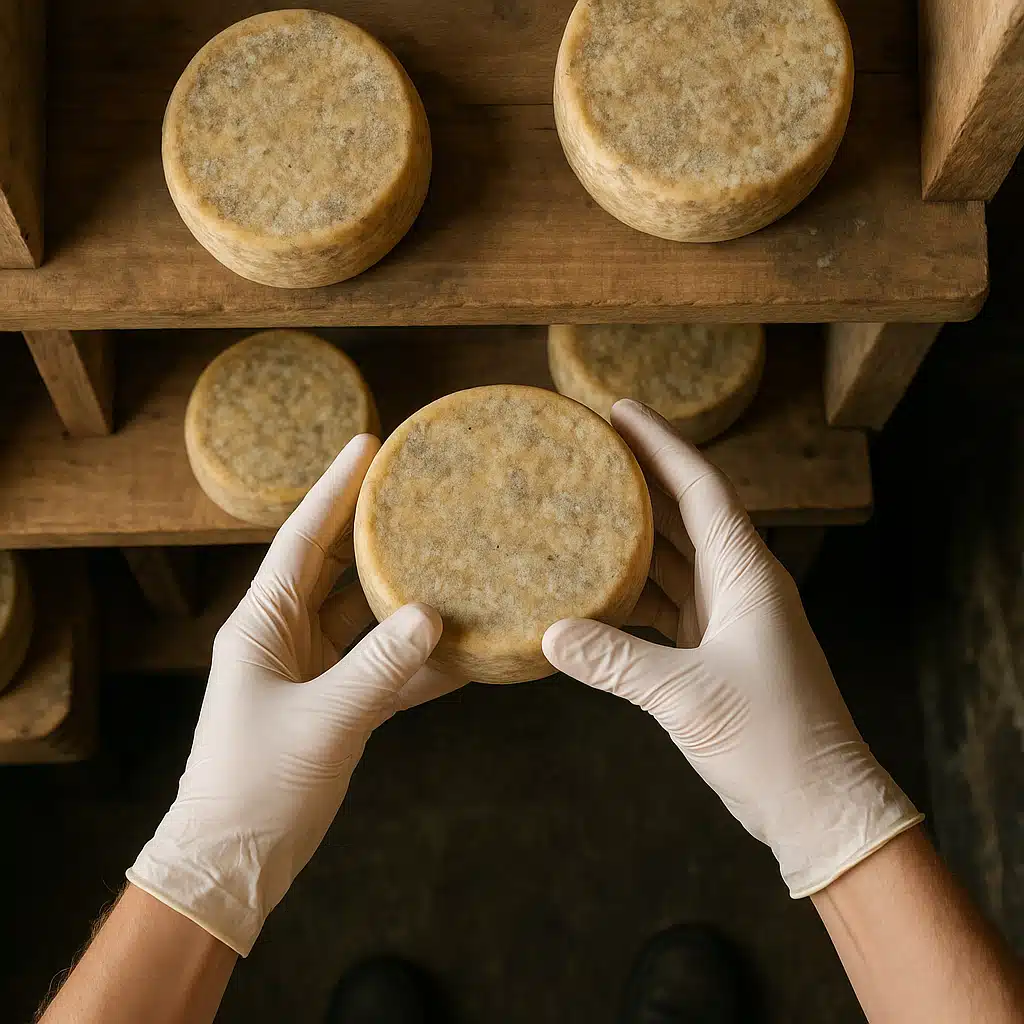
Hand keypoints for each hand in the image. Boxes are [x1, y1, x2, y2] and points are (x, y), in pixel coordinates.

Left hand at [128, 435, 464, 955]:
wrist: (233, 862)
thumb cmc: (256, 786)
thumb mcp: (323, 720)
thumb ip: (379, 667)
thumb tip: (432, 615)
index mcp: (262, 625)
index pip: (301, 540)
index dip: (334, 489)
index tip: (367, 444)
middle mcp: (285, 637)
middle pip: (336, 568)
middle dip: (374, 531)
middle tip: (419, 491)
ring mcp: (310, 671)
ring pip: (364, 618)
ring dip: (403, 595)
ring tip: (452, 558)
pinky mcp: (334, 705)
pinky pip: (382, 668)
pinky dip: (417, 661)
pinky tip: (462, 650)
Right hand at [543, 400, 920, 896]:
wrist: (819, 802)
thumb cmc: (774, 741)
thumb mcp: (687, 696)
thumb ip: (616, 662)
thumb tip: (551, 634)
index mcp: (747, 575)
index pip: (701, 489)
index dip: (661, 445)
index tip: (621, 412)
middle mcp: (741, 584)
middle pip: (685, 513)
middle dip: (641, 479)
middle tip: (590, 451)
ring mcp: (730, 617)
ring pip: (675, 558)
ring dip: (635, 535)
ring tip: (584, 510)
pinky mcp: (718, 650)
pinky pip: (669, 602)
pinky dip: (635, 592)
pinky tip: (597, 591)